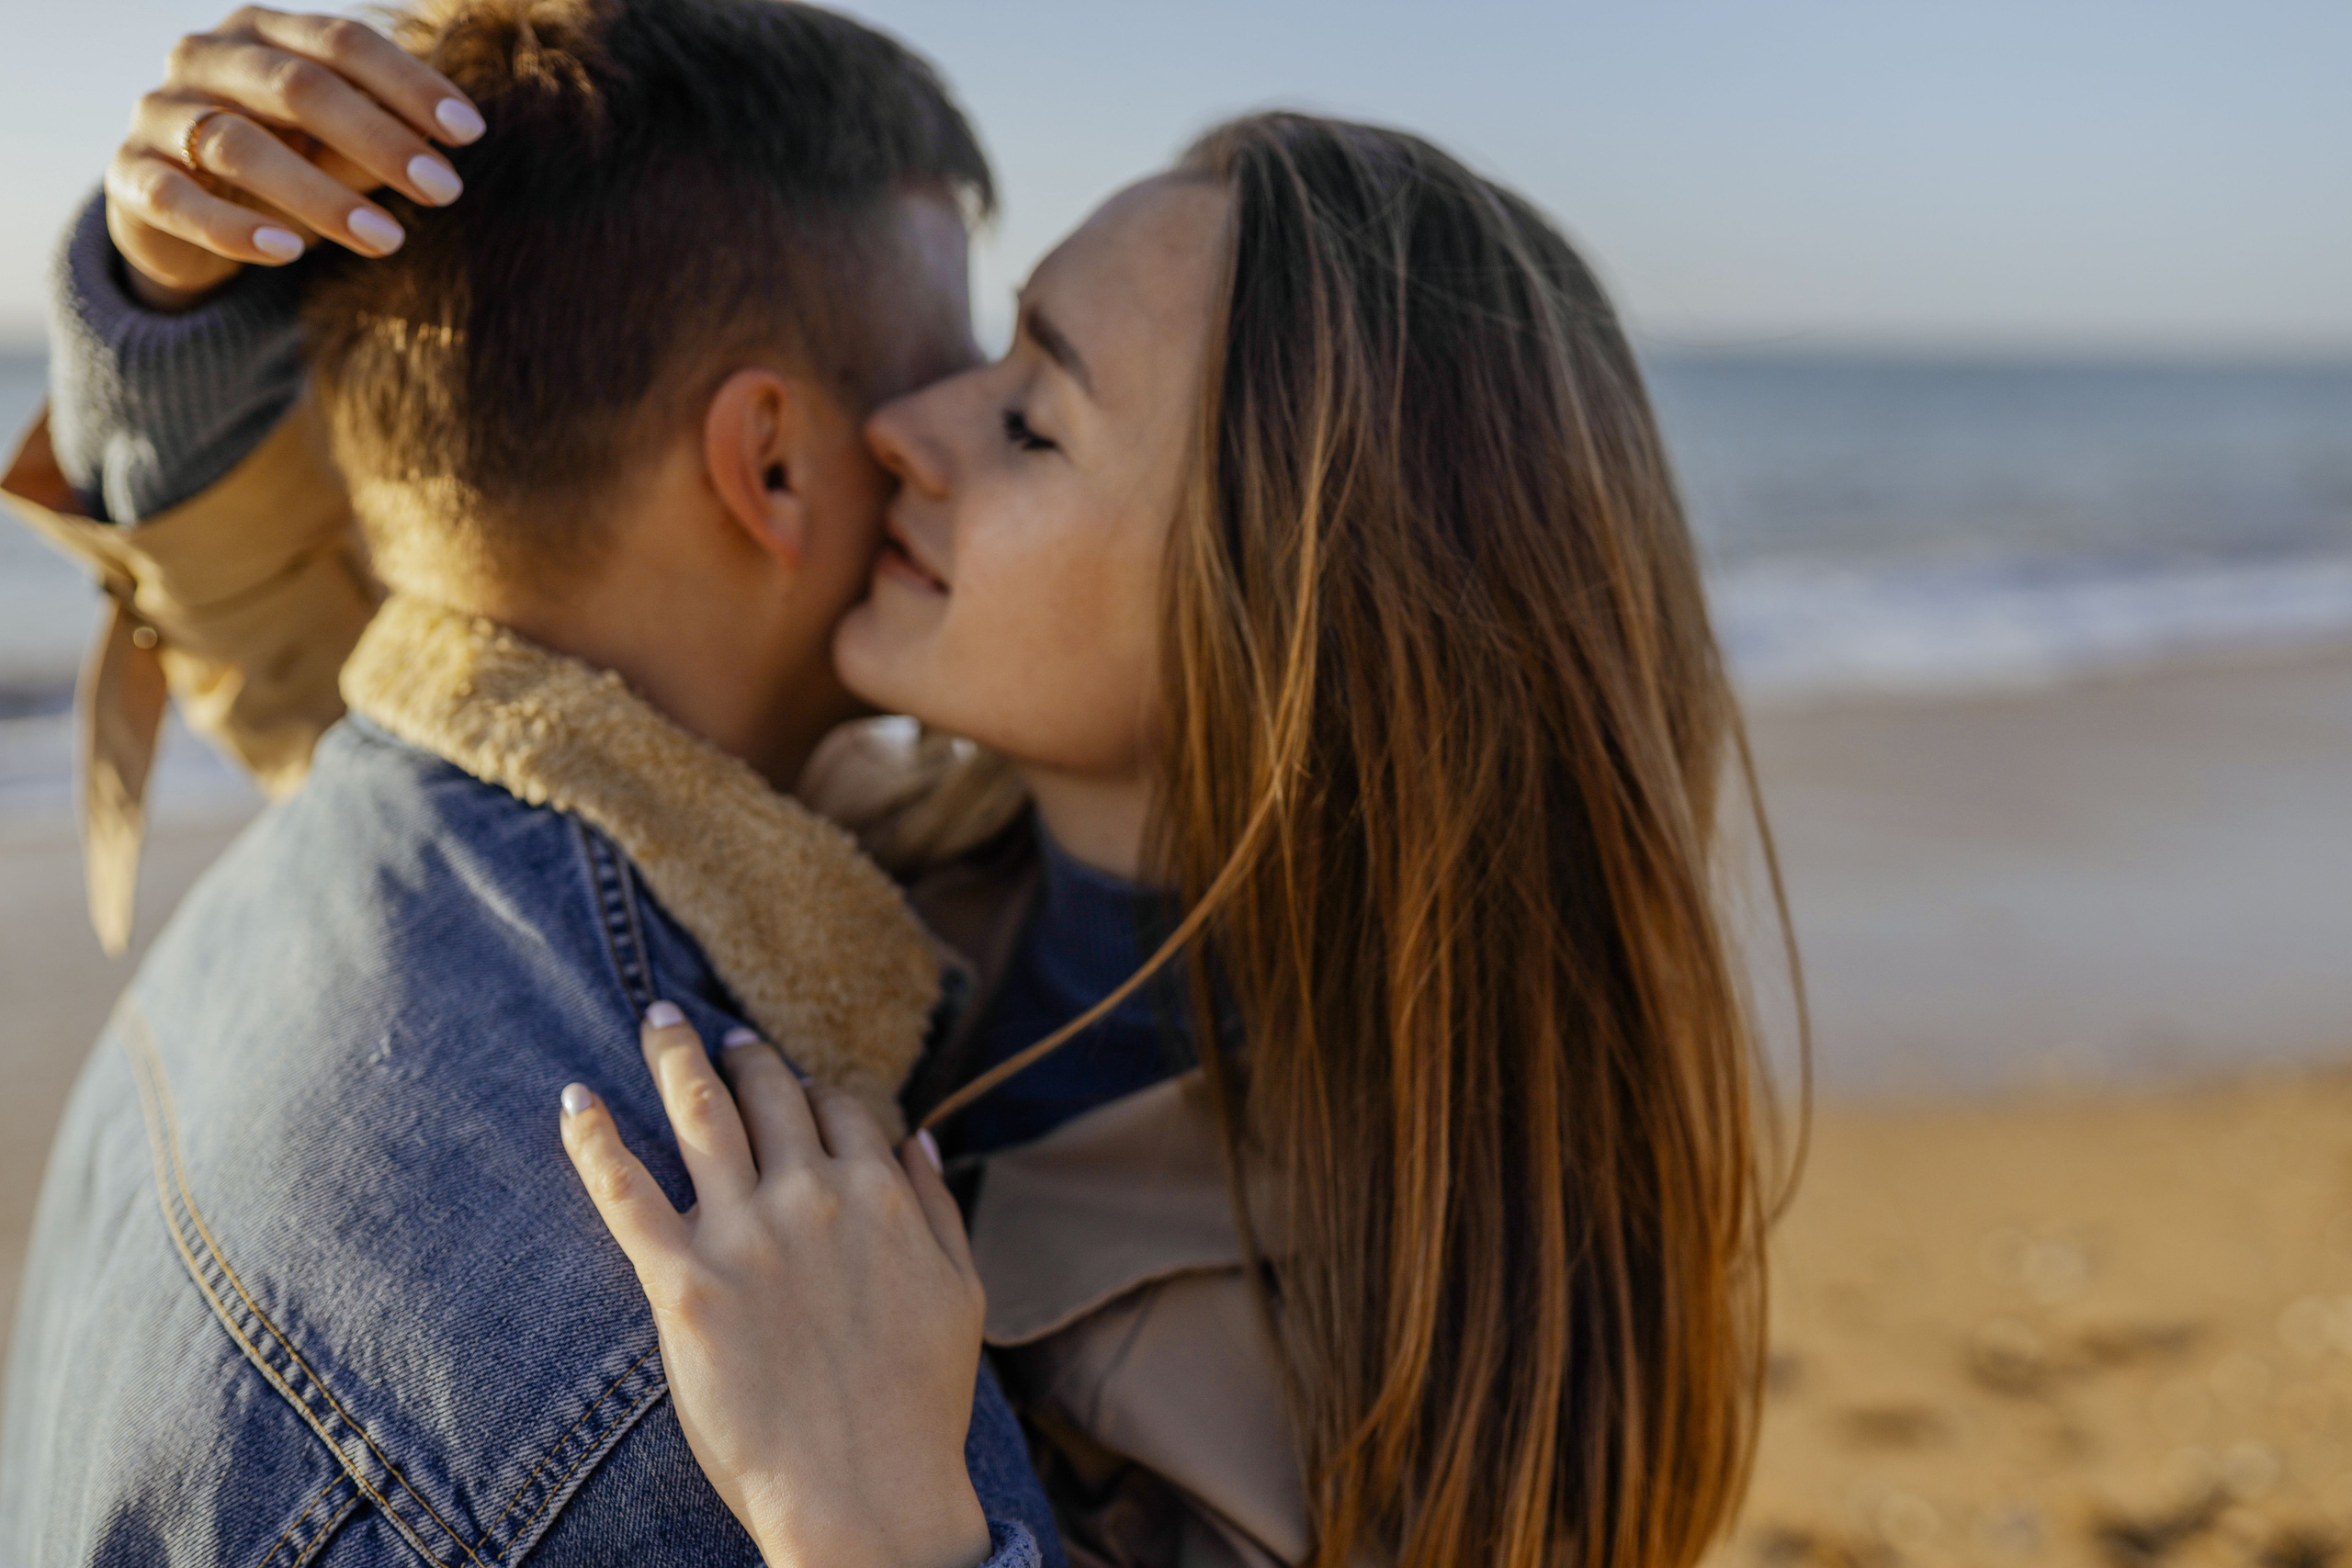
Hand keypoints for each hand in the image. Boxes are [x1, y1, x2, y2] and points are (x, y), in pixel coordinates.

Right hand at [105, 6, 485, 310]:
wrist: (177, 208)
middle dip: (379, 139)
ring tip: (388, 240)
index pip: (342, 42)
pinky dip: (231, 228)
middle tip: (446, 192)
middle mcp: (206, 56)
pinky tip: (286, 253)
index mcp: (265, 33)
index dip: (409, 84)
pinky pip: (175, 198)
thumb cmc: (281, 163)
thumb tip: (448, 147)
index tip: (471, 134)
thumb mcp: (334, 148)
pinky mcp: (130, 173)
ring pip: (238, 145)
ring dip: (321, 197)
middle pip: (298, 86)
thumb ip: (377, 139)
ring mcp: (161, 111)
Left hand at [559, 1007, 993, 1567]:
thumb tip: (920, 1135)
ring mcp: (744, 1236)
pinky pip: (624, 1189)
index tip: (795, 1085)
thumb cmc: (919, 1405)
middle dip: (743, 1054)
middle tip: (717, 1030)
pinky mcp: (682, 1284)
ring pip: (701, 1113)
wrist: (866, 1494)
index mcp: (879, 1196)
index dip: (816, 1089)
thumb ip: (937, 1206)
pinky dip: (593, 1138)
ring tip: (659, 1021)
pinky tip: (575, 1099)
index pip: (842, 1108)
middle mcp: (811, 1196)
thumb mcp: (960, 1292)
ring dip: (675, 1055)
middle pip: (770, 1093)